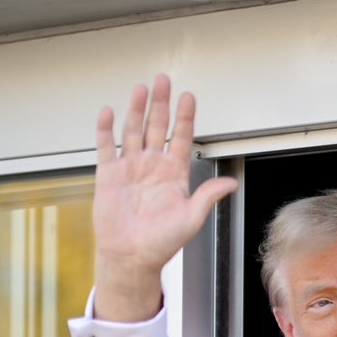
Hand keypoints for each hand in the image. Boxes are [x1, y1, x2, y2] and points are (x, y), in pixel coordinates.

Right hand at [90, 73, 238, 321]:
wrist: (132, 256)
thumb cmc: (163, 242)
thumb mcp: (191, 218)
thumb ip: (207, 196)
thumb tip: (231, 183)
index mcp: (174, 174)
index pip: (181, 138)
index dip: (185, 117)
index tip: (189, 97)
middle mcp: (152, 166)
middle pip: (157, 127)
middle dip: (161, 104)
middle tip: (163, 80)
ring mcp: (130, 167)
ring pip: (134, 131)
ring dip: (137, 110)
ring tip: (141, 89)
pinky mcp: (109, 175)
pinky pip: (106, 147)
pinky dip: (106, 129)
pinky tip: (109, 111)